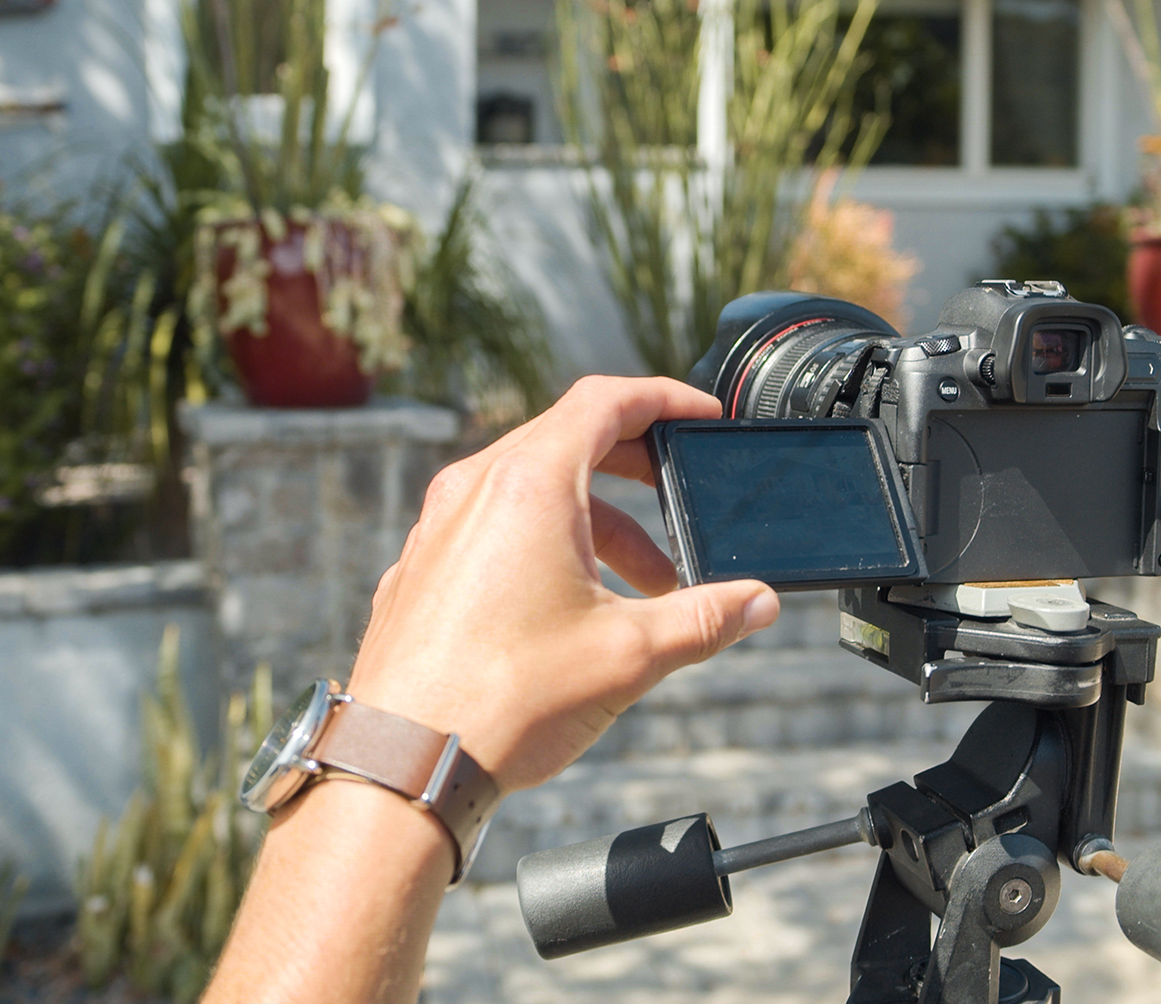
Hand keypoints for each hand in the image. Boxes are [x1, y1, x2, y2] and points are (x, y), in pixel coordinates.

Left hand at [345, 375, 780, 792]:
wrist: (404, 761)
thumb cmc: (504, 700)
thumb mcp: (629, 654)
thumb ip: (704, 618)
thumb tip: (756, 603)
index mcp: (528, 483)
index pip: (605, 401)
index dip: (665, 399)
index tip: (701, 416)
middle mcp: (472, 490)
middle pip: (567, 442)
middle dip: (636, 471)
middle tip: (682, 502)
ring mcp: (436, 529)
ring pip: (528, 493)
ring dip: (595, 526)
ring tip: (644, 590)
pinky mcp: (418, 572)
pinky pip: (490, 531)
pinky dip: (543, 547)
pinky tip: (570, 609)